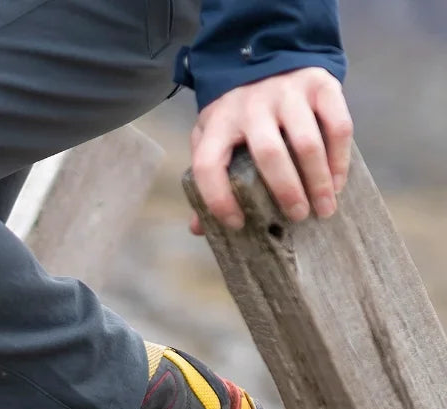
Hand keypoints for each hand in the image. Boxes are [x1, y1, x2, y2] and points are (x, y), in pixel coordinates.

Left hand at [189, 67, 352, 234]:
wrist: (266, 50)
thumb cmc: (236, 109)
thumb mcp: (211, 135)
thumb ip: (206, 176)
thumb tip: (198, 228)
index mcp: (217, 123)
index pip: (208, 166)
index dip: (218, 200)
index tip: (237, 223)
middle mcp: (252, 106)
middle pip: (269, 155)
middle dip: (286, 192)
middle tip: (297, 217)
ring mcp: (288, 92)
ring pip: (307, 143)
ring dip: (318, 181)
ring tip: (323, 208)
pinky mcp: (320, 85)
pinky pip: (337, 125)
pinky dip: (339, 158)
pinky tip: (337, 182)